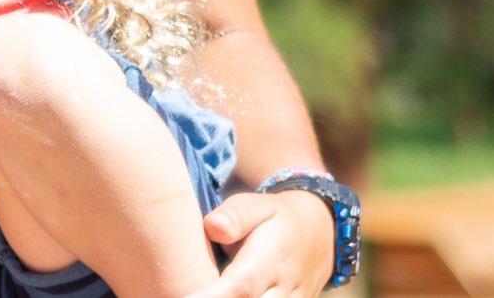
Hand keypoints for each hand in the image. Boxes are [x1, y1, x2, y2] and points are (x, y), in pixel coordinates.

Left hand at [186, 188, 335, 297]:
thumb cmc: (274, 218)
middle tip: (175, 293)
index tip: (181, 297)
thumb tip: (213, 227)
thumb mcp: (256, 205)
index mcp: (271, 260)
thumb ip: (234, 215)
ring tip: (183, 293)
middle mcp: (283, 290)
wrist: (319, 234)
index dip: (210, 297)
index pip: (240, 287)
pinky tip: (212, 294)